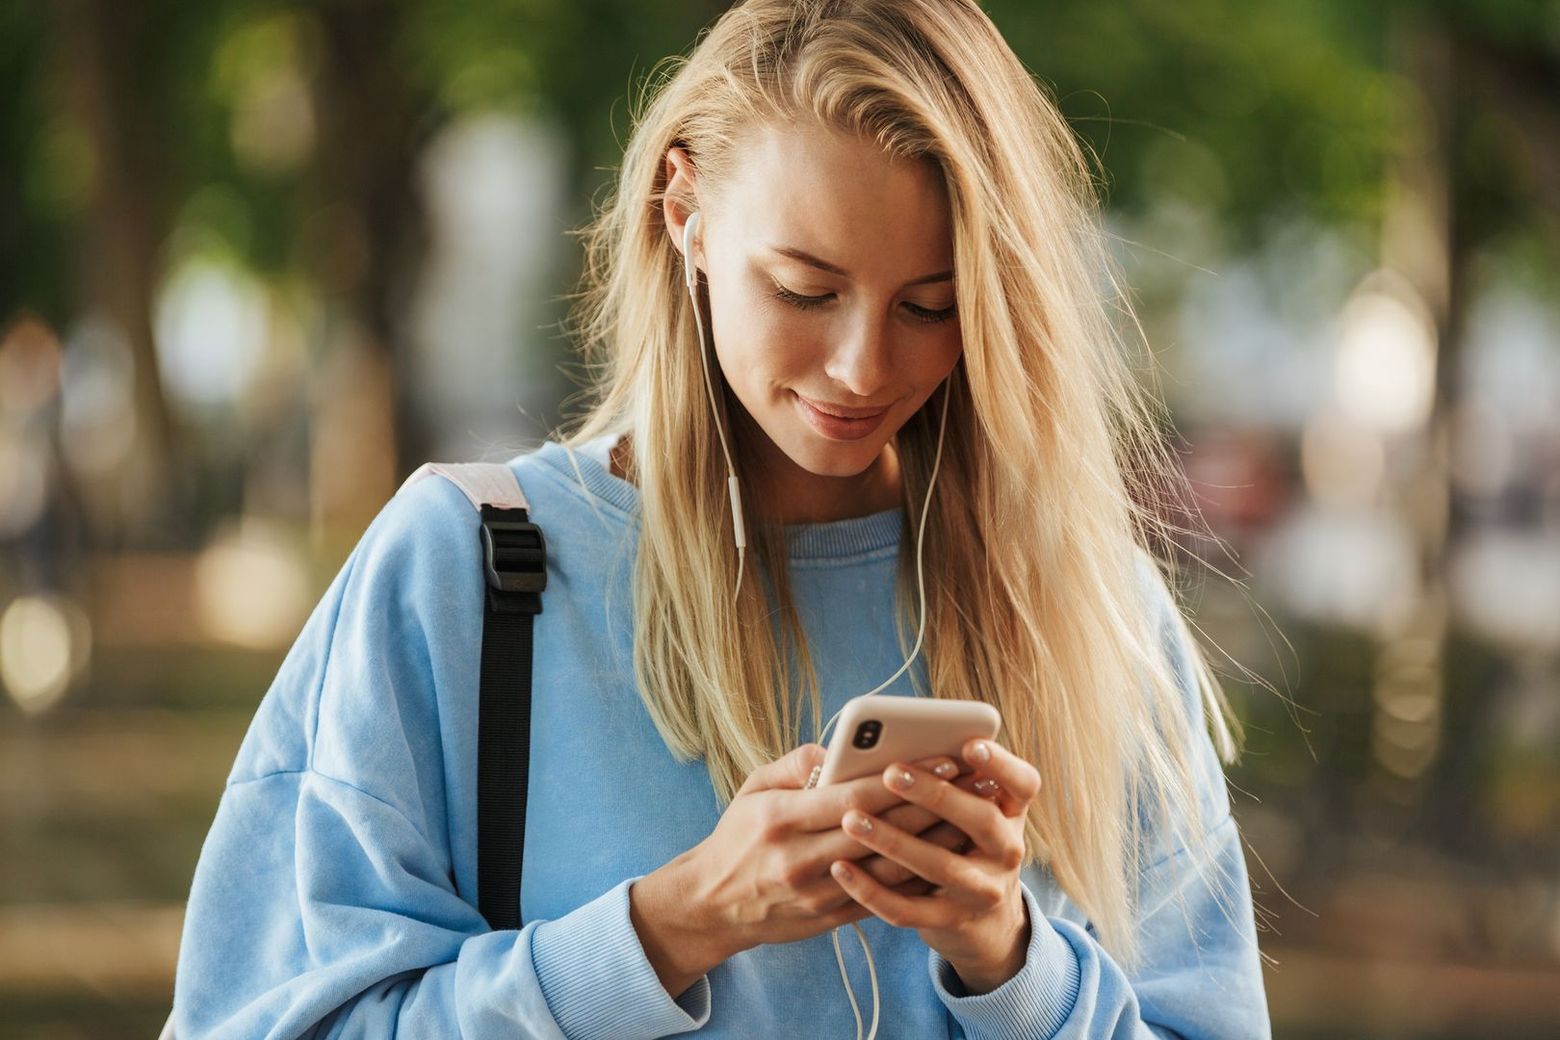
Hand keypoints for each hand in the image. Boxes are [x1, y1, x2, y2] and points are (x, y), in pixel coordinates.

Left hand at [826, 738, 1041, 994]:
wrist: (981, 922)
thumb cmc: (960, 842)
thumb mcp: (969, 810)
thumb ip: (944, 778)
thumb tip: (887, 746)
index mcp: (1011, 812)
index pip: (1023, 783)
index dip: (1001, 764)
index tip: (970, 745)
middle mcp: (1007, 850)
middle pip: (982, 820)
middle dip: (935, 795)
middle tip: (891, 773)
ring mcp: (983, 890)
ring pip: (940, 866)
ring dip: (893, 841)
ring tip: (852, 820)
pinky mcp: (952, 922)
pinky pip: (908, 909)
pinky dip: (871, 890)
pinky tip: (840, 868)